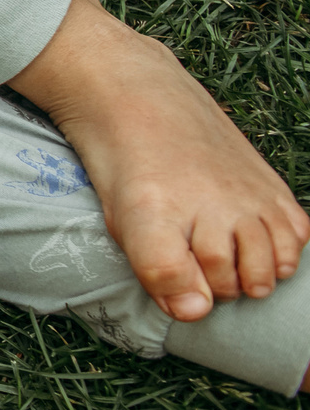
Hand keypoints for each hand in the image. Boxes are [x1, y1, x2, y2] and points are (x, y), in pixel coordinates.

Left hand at [11, 0, 309, 322]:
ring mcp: (246, 194)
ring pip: (270, 267)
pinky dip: (282, 251)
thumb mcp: (118, 219)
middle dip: (218, 290)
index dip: (184, 300)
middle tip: (200, 271)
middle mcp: (209, 204)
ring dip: (254, 277)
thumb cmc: (123, 165)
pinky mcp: (270, 184)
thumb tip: (196, 312)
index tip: (179, 291)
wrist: (137, 98)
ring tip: (231, 264)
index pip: (185, 290)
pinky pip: (296, 236)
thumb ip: (155, 268)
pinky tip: (256, 242)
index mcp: (155, 215)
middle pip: (232, 285)